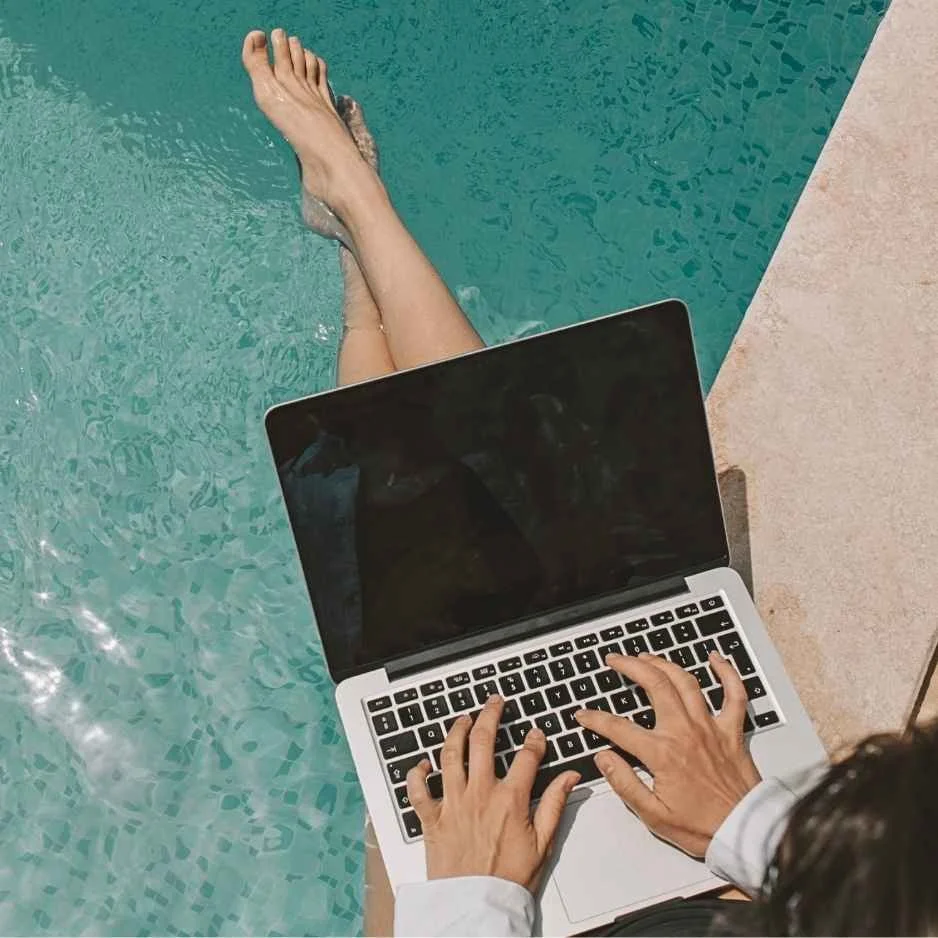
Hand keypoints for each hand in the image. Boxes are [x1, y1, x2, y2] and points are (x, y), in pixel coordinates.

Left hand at [407, 695, 580, 890]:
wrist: (477, 906)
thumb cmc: (509, 879)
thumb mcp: (544, 843)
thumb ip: (556, 804)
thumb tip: (570, 777)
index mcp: (510, 799)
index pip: (526, 755)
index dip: (533, 739)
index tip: (535, 733)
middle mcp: (479, 794)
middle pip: (483, 741)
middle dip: (490, 715)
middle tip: (494, 702)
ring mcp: (453, 803)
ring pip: (450, 754)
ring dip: (456, 731)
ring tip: (463, 719)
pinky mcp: (432, 818)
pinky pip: (418, 790)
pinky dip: (416, 774)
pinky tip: (422, 764)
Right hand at [575, 652, 761, 856]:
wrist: (745, 833)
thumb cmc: (703, 827)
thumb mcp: (653, 815)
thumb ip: (624, 783)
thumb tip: (603, 758)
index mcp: (663, 754)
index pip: (618, 727)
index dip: (595, 718)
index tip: (583, 714)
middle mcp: (686, 732)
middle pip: (654, 684)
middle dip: (630, 666)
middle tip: (615, 660)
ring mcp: (710, 727)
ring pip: (686, 681)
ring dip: (663, 663)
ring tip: (647, 656)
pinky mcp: (732, 731)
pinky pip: (734, 694)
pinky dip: (727, 673)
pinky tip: (716, 658)